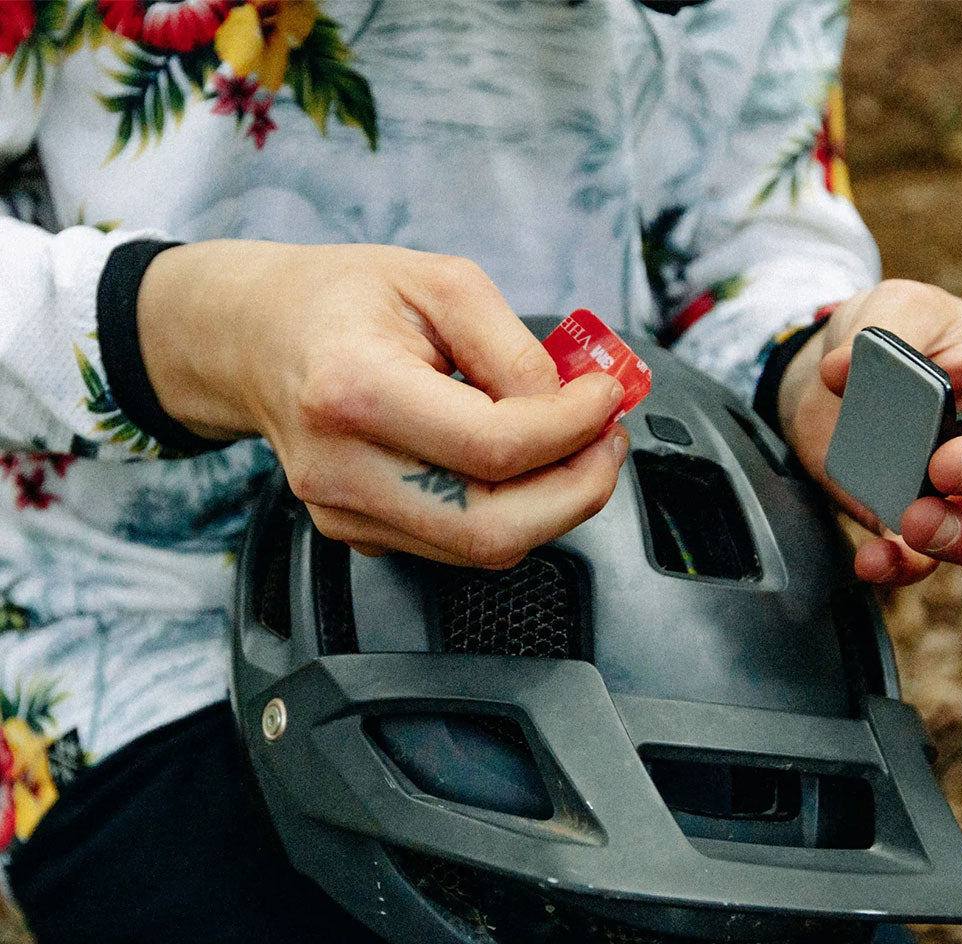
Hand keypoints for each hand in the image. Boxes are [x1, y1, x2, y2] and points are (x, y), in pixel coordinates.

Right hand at [137, 241, 628, 567]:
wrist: (260, 339)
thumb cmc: (341, 301)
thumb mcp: (441, 285)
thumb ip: (515, 350)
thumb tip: (573, 408)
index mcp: (354, 391)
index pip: (493, 448)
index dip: (572, 428)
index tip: (605, 397)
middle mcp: (342, 470)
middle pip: (493, 531)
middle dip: (578, 491)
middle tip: (608, 442)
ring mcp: (345, 514)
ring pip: (483, 548)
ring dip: (551, 504)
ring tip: (571, 444)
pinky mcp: (356, 534)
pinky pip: (458, 544)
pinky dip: (508, 510)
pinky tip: (516, 464)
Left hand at [779, 279, 961, 585]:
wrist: (837, 380)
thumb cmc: (887, 336)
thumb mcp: (888, 309)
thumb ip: (881, 328)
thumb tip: (842, 370)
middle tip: (945, 465)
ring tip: (917, 523)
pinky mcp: (917, 524)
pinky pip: (924, 560)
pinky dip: (903, 566)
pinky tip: (876, 559)